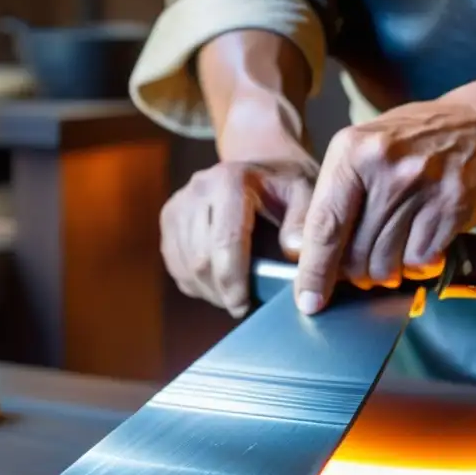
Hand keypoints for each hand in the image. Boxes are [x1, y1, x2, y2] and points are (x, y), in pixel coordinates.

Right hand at [159, 143, 318, 317]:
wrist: (261, 167)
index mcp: (230, 181)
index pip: (225, 241)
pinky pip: (176, 265)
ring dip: (209, 291)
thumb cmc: (287, 187)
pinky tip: (219, 285)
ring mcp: (178, 203)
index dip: (233, 280)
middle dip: (222, 291)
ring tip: (235, 297)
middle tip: (244, 306)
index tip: (244, 306)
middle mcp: (198, 188)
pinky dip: (197, 283)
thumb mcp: (306, 195)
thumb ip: (303, 222)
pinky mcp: (169, 218)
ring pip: (185, 266)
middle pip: (201, 258)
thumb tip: (293, 251)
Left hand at [293, 99, 475, 313]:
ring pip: (386, 265)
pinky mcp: (451, 208)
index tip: (309, 301)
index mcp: (353, 151)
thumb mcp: (368, 148)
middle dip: (357, 275)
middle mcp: (385, 169)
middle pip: (354, 255)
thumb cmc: (417, 142)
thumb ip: (338, 195)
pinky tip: (422, 244)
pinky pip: (420, 261)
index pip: (323, 226)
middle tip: (365, 268)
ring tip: (396, 253)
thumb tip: (310, 255)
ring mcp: (421, 188)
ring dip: (388, 272)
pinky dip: (418, 264)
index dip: (314, 271)